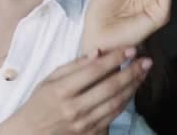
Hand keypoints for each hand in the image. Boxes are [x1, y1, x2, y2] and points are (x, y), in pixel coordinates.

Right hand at [0, 47, 151, 134]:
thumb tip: (97, 52)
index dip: (115, 59)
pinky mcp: (90, 134)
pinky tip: (131, 91)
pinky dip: (125, 102)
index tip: (130, 49)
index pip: (94, 70)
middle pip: (110, 87)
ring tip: (143, 74)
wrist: (30, 133)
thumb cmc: (38, 104)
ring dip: (133, 87)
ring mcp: (84, 124)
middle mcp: (74, 108)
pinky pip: (113, 117)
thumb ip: (73, 66)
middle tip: (146, 61)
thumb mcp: (49, 80)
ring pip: (116, 103)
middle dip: (131, 72)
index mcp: (61, 90)